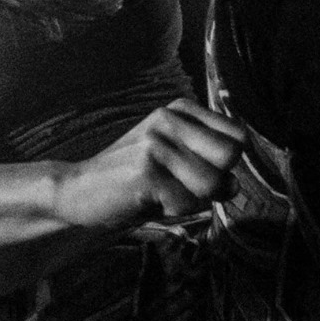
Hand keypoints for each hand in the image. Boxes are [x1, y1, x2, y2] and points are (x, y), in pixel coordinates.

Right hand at [57, 98, 245, 228]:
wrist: (81, 190)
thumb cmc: (136, 179)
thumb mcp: (176, 158)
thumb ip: (210, 162)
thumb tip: (235, 184)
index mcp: (180, 109)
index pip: (239, 135)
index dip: (228, 164)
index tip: (200, 170)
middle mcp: (170, 118)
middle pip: (231, 156)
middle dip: (217, 182)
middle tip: (184, 185)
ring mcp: (156, 142)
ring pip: (213, 183)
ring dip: (194, 200)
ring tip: (165, 192)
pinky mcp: (146, 170)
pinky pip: (187, 203)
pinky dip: (173, 211)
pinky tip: (150, 200)